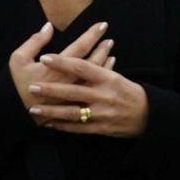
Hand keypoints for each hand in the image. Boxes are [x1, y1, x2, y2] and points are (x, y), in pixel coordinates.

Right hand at [9, 21, 112, 113]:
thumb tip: (49, 26)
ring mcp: (74, 96)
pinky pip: (93, 91)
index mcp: (57, 68)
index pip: (80, 47)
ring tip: (110, 52)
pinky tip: (105, 71)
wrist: (16, 114)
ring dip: (105, 62)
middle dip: (102, 48)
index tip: (102, 25)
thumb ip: (35, 41)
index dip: (92, 35)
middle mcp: (69, 82)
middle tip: (109, 40)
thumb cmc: (17, 85)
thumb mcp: (18, 59)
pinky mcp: (75, 106)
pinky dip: (101, 79)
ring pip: (96, 78)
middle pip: (93, 62)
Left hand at [28, 52, 147, 136]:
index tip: (45, 57)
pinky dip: (63, 126)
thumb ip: (97, 68)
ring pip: (73, 112)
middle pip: (74, 91)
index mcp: (108, 78)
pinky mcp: (102, 128)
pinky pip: (79, 128)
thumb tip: (79, 51)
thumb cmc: (127, 92)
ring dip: (52, 111)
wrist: (147, 115)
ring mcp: (103, 113)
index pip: (82, 66)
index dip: (63, 62)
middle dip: (51, 89)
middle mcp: (105, 95)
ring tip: (34, 108)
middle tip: (32, 86)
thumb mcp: (116, 76)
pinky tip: (49, 123)